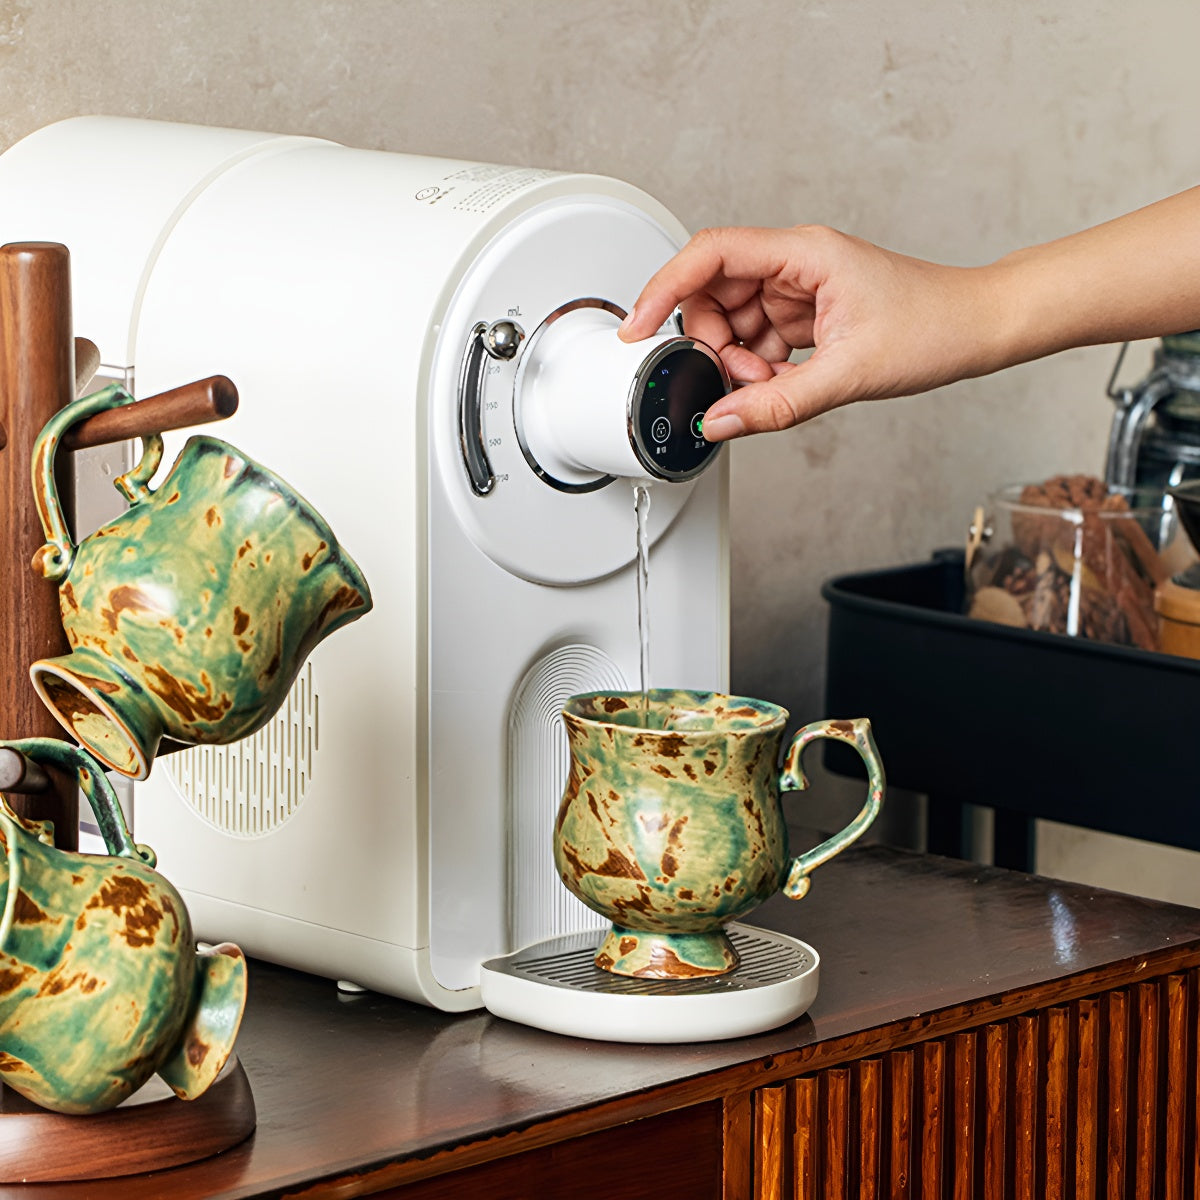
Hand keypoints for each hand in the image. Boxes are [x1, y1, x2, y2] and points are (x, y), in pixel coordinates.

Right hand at [619, 225, 1003, 440]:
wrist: (980, 328)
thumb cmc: (936, 327)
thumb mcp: (848, 374)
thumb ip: (776, 403)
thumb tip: (719, 422)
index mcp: (803, 252)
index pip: (710, 255)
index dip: (663, 287)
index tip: (637, 327)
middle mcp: (796, 263)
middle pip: (714, 293)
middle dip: (712, 342)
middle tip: (737, 381)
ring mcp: (801, 289)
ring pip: (735, 321)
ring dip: (739, 361)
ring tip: (773, 387)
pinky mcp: (808, 314)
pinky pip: (760, 338)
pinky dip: (759, 367)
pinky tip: (782, 384)